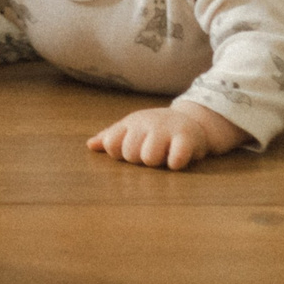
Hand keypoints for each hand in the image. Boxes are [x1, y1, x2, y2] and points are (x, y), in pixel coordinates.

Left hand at [89, 103, 244, 169]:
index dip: (118, 153)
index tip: (130, 150)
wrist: (193, 120)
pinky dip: (176, 163)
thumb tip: (90, 145)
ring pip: (149, 157)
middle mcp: (147, 124)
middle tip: (152, 152)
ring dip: (158, 162)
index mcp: (131, 123)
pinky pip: (175, 159)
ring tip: (165, 155)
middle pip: (130, 154)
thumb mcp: (132, 128)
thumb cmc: (156, 129)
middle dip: (140, 159)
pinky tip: (178, 159)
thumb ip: (111, 137)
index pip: (111, 143)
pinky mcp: (187, 139)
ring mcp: (167, 130)